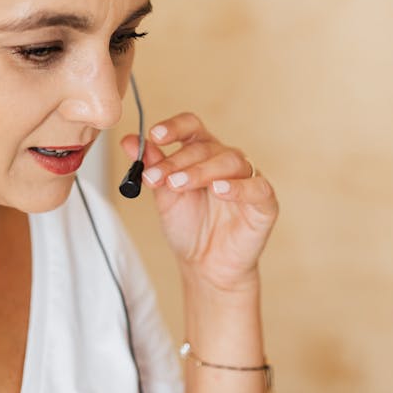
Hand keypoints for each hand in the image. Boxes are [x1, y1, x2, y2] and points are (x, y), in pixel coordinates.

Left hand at [120, 113, 278, 292]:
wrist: (206, 265)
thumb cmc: (189, 227)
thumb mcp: (164, 195)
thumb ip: (151, 166)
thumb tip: (127, 141)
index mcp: (202, 153)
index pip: (191, 127)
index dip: (174, 127)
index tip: (154, 135)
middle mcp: (226, 160)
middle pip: (205, 146)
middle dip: (177, 161)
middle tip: (157, 177)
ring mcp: (248, 179)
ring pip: (230, 161)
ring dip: (201, 171)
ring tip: (179, 184)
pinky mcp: (264, 202)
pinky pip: (257, 187)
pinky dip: (239, 187)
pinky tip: (220, 190)